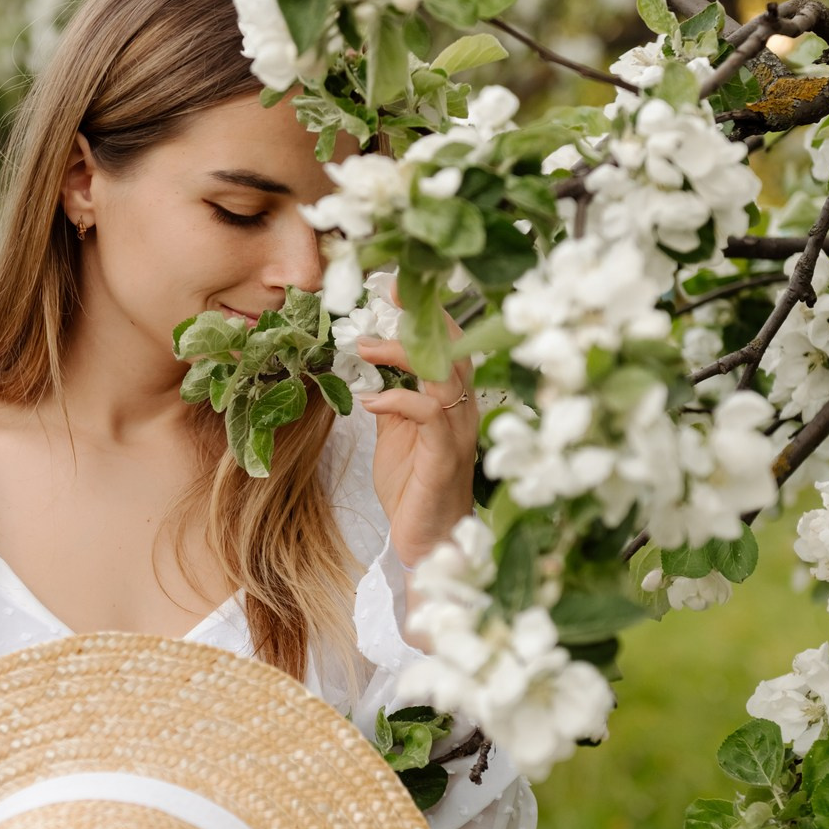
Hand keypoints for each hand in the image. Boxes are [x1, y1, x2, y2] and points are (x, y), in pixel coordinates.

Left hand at [355, 306, 477, 570]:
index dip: (427, 314)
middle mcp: (462, 410)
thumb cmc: (414, 487)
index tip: (394, 287)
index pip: (448, 345)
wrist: (428, 541)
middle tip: (387, 295)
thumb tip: (371, 367)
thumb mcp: (395, 434)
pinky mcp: (445, 456)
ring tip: (366, 347)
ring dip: (403, 356)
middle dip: (423, 318)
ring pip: (444, 376)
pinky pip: (429, 415)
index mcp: (451, 400)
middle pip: (454, 349)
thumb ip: (391, 399)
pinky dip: (398, 401)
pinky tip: (370, 400)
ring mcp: (457, 431)